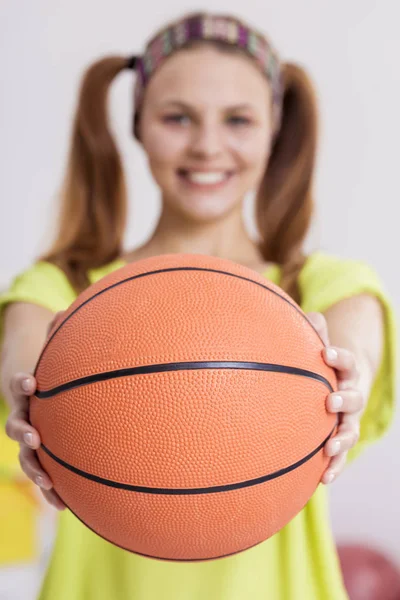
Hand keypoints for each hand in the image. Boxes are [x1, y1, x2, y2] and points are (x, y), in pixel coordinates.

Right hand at [5, 311, 65, 509]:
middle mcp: (25, 415)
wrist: (46, 395)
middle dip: (23, 431)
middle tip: (35, 436)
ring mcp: (32, 439)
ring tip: (47, 481)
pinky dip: (51, 490)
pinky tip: (65, 506)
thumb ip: (61, 335)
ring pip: (26, 456)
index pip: (18, 384)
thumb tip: (66, 312)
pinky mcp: (43, 457)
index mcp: (28, 390)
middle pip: (16, 424)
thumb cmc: (58, 371)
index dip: (20, 382)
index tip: (31, 380)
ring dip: (34, 468)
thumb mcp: (59, 353)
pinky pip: (45, 475)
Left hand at [306, 312, 364, 484]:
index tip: (326, 354)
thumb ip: (314, 333)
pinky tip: (324, 479)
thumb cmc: (321, 364)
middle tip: (329, 401)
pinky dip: (335, 466)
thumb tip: (307, 316)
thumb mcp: (319, 347)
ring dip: (342, 440)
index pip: (347, 363)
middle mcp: (351, 396)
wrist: (339, 384)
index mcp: (346, 373)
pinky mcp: (340, 439)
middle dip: (344, 400)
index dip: (340, 357)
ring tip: (329, 448)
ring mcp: (348, 420)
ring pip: (351, 431)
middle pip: (354, 399)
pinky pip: (341, 455)